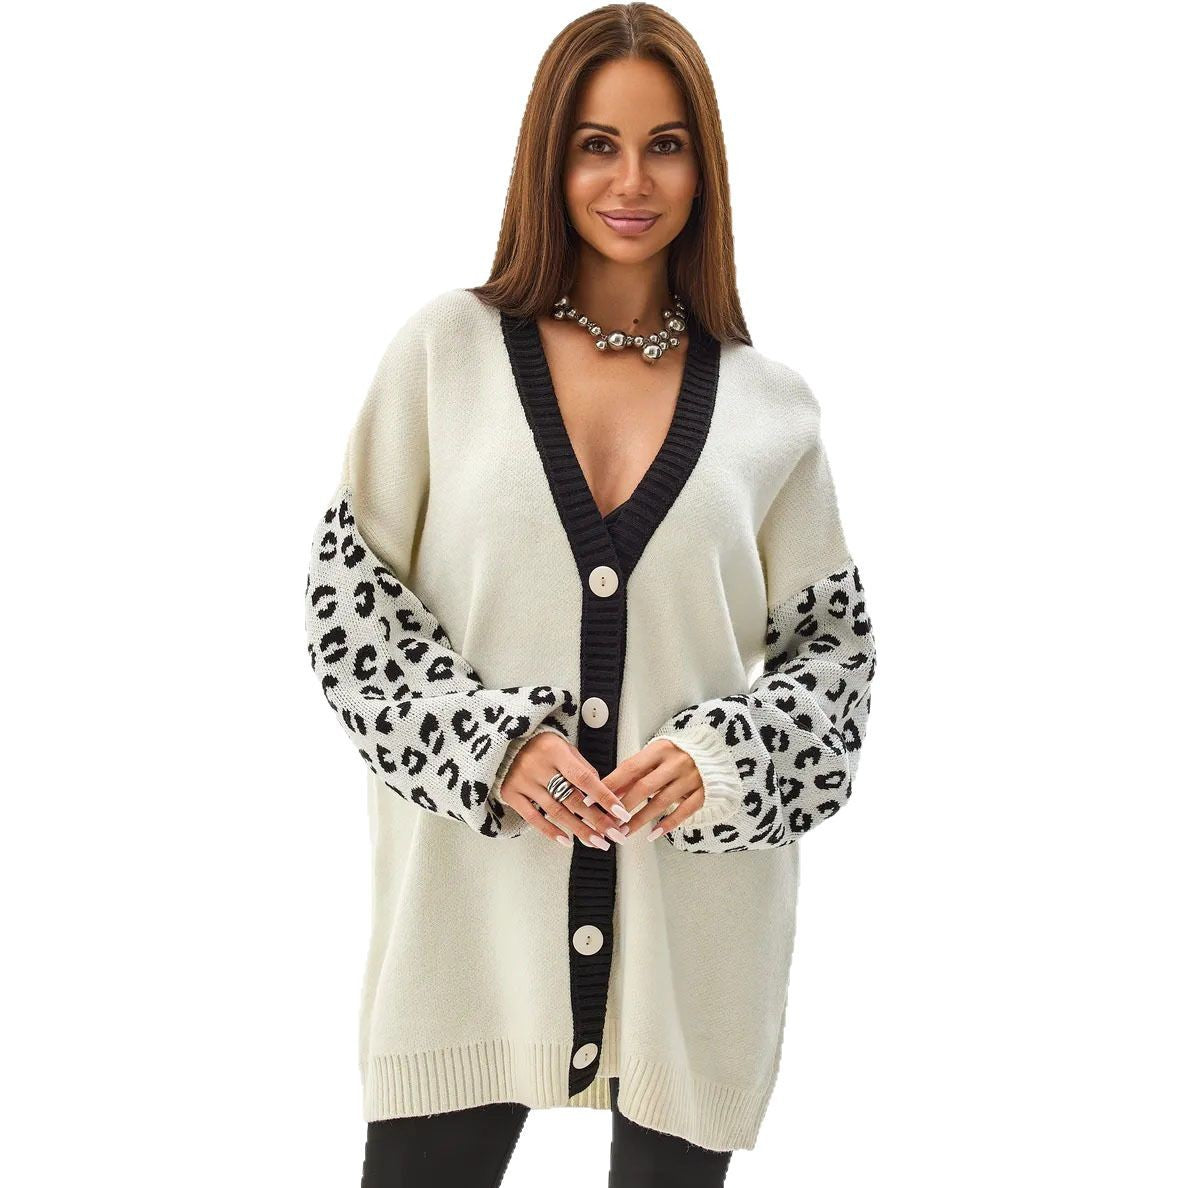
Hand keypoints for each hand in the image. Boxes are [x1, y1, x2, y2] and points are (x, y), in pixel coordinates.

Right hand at [499, 732, 632, 847]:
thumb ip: (581, 767)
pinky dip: (550, 831)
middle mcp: (538, 767)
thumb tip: (601, 792)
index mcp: (555, 751)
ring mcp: (523, 782)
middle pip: (572, 799)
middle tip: (614, 835)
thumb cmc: (539, 744)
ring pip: (556, 812)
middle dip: (597, 820)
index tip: (621, 813)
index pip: (585, 778)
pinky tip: (567, 841)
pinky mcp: (510, 793)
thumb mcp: (563, 746)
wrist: (502, 740)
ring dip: (579, 830)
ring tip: (598, 842)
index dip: (604, 797)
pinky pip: (533, 818)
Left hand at [602, 739, 705, 841]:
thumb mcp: (655, 755)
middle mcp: (676, 762)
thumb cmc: (677, 755)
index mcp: (660, 749)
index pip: (631, 768)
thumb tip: (608, 790)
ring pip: (661, 802)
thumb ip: (634, 772)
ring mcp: (691, 778)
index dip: (611, 784)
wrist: (714, 753)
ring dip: (640, 819)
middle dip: (624, 806)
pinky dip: (668, 824)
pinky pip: (684, 812)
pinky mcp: (703, 793)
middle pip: (645, 787)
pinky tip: (653, 834)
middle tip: (608, 821)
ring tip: (624, 831)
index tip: (594, 799)